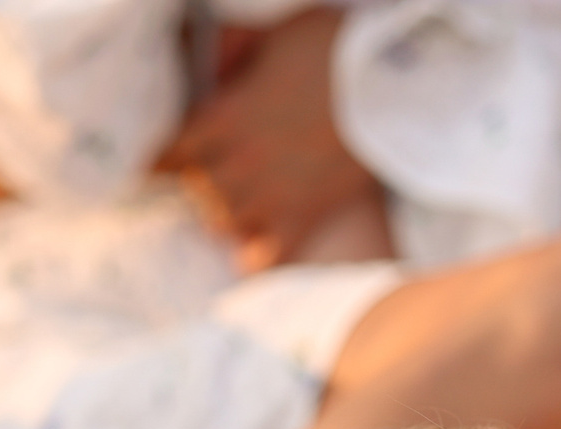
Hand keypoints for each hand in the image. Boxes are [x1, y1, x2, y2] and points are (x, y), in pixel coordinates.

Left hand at [162, 9, 383, 271]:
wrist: (399, 86)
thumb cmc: (336, 52)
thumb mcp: (274, 37)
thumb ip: (230, 51)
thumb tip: (197, 56)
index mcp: (223, 119)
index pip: (167, 155)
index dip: (163, 159)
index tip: (161, 163)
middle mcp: (237, 165)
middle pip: (194, 191)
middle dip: (199, 182)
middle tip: (214, 172)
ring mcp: (269, 198)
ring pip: (221, 224)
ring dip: (225, 213)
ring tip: (239, 201)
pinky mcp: (303, 220)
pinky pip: (263, 258)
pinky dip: (255, 256)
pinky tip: (258, 244)